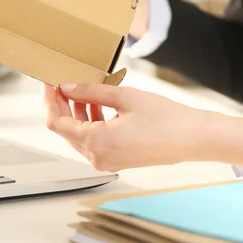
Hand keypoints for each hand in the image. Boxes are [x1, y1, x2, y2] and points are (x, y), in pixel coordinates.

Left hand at [43, 82, 242, 171]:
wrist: (194, 138)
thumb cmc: (165, 118)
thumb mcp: (123, 97)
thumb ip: (90, 91)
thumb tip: (66, 86)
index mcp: (96, 142)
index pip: (57, 122)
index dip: (50, 100)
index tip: (48, 82)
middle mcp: (98, 157)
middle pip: (66, 129)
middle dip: (62, 104)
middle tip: (62, 81)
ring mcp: (106, 161)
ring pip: (79, 134)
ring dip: (77, 112)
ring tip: (82, 88)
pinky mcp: (116, 160)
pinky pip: (93, 140)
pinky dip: (91, 121)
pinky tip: (98, 103)